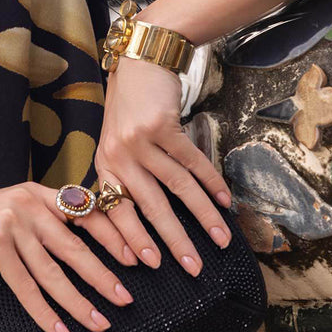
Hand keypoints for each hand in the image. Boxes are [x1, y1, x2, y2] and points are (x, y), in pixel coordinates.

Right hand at [0, 182, 140, 331]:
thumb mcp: (13, 210)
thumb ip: (43, 219)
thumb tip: (84, 246)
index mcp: (38, 194)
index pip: (86, 212)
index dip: (114, 236)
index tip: (136, 258)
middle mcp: (28, 205)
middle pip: (76, 247)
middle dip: (104, 277)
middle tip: (126, 299)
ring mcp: (10, 226)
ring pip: (54, 273)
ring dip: (79, 302)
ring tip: (100, 323)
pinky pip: (26, 289)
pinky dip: (45, 314)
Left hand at [94, 55, 232, 274]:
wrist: (139, 62)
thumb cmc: (129, 109)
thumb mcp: (117, 144)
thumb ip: (127, 177)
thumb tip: (149, 223)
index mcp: (105, 166)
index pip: (117, 212)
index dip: (132, 240)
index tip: (148, 266)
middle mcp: (118, 156)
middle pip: (150, 208)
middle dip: (174, 242)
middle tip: (193, 269)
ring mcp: (141, 141)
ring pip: (177, 189)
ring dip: (203, 218)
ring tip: (220, 240)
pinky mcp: (164, 127)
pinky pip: (193, 164)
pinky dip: (212, 184)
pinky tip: (226, 203)